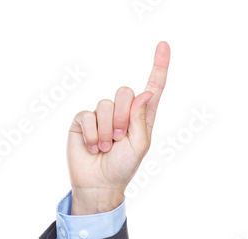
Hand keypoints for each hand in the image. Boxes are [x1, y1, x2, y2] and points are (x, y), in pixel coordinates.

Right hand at [66, 40, 170, 213]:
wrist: (99, 184)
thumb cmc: (123, 168)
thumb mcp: (139, 146)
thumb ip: (142, 119)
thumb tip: (145, 93)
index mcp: (141, 118)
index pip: (152, 88)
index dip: (158, 67)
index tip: (163, 45)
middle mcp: (122, 112)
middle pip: (125, 92)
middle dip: (123, 118)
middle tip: (120, 140)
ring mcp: (102, 114)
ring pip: (106, 104)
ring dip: (108, 131)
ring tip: (107, 147)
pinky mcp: (84, 119)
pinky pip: (89, 115)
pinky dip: (94, 134)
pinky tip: (93, 147)